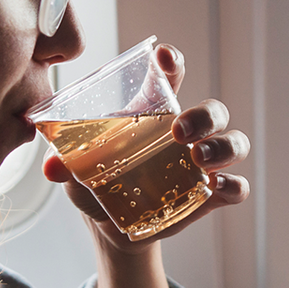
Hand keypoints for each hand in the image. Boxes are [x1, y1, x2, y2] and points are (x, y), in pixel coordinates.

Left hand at [42, 43, 250, 253]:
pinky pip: (237, 186)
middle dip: (203, 115)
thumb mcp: (76, 173)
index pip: (170, 77)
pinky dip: (235, 185)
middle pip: (212, 110)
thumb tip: (51, 167)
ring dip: (222, 146)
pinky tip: (220, 188)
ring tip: (199, 159)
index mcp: (154, 112)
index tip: (163, 58)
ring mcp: (204, 163)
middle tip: (178, 130)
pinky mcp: (212, 195)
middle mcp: (187, 132)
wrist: (111, 229)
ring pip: (234, 141)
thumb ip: (65, 164)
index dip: (171, 63)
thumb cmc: (96, 185)